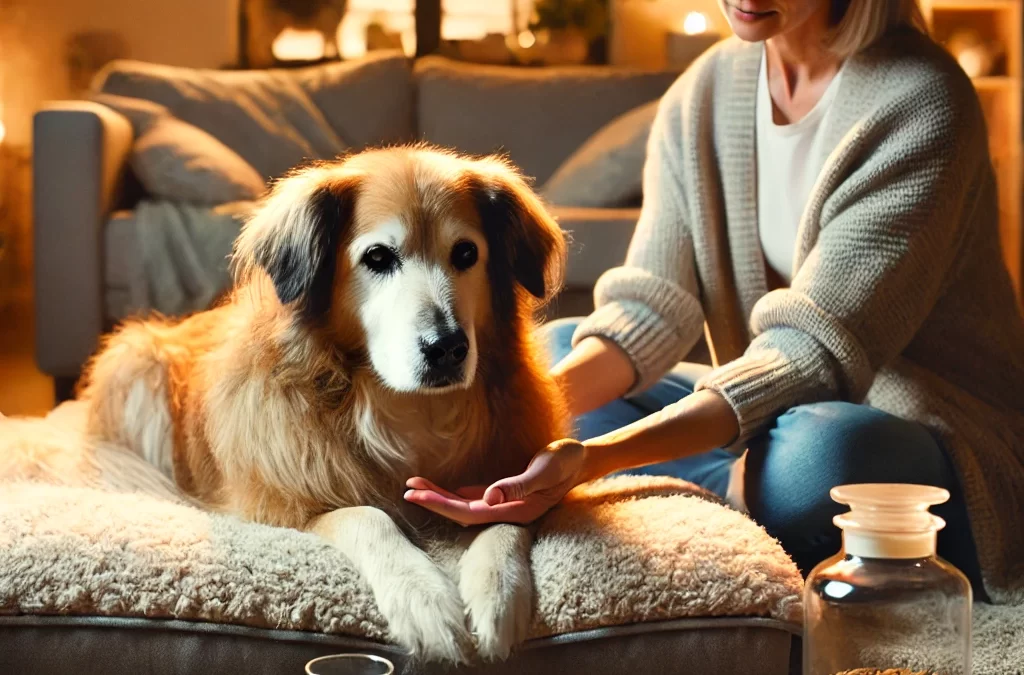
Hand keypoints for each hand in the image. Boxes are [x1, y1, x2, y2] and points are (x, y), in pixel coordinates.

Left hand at [403, 439, 587, 526]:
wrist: (580, 459)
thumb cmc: (565, 461)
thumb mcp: (545, 469)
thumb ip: (518, 485)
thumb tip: (488, 498)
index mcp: (516, 511)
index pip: (470, 513)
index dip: (442, 506)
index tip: (418, 495)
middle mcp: (507, 512)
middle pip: (462, 513)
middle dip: (434, 502)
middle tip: (407, 490)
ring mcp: (505, 505)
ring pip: (465, 505)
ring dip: (440, 497)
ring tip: (414, 485)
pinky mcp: (505, 495)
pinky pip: (474, 497)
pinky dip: (455, 493)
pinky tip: (440, 489)